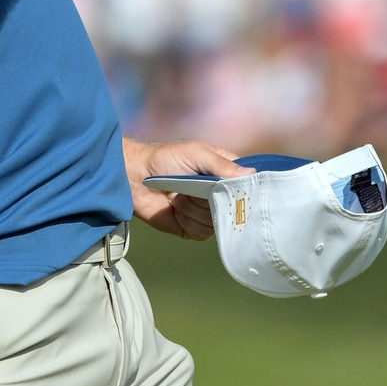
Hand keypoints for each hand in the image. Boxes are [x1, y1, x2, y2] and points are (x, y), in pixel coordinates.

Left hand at [123, 137, 250, 240]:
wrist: (134, 178)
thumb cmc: (166, 158)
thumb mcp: (196, 153)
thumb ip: (222, 164)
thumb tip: (251, 174)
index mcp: (225, 173)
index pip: (248, 185)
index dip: (247, 190)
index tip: (240, 190)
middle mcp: (219, 194)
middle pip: (234, 207)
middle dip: (214, 199)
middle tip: (199, 189)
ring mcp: (207, 213)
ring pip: (218, 222)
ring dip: (195, 209)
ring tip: (180, 195)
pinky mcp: (192, 228)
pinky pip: (202, 233)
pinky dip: (187, 221)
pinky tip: (176, 209)